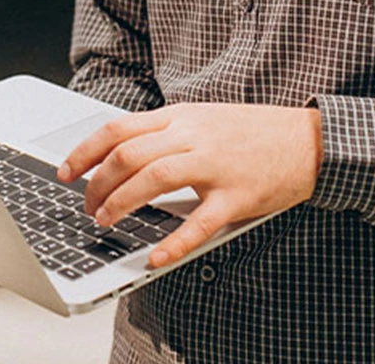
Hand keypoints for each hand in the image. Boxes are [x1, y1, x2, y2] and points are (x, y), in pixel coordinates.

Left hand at [58, 103, 321, 268]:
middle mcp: (193, 136)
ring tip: (106, 220)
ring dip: (121, 202)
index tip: (65, 172)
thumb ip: (167, 134)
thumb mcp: (203, 120)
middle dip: (97, 184)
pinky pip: (200, 222)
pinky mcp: (238, 195)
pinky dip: (173, 242)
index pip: (118, 128)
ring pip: (153, 179)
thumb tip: (121, 155)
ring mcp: (216, 165)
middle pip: (128, 155)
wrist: (309, 139)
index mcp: (180, 118)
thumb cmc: (254, 133)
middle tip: (87, 206)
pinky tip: (155, 257)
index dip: (85, 151)